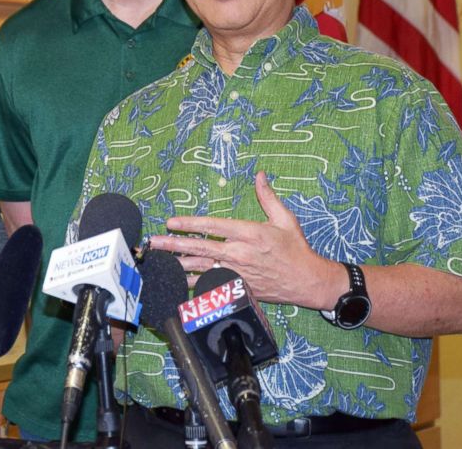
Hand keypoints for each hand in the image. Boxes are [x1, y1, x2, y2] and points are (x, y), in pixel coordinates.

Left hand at [148, 171, 345, 309]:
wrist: (307, 281)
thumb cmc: (296, 249)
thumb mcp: (285, 219)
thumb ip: (268, 197)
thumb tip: (259, 175)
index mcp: (249, 234)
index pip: (213, 226)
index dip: (190, 224)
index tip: (171, 222)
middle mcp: (239, 254)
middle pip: (200, 248)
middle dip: (174, 244)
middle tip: (154, 241)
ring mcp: (237, 273)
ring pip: (201, 268)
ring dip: (178, 264)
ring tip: (159, 262)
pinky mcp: (238, 287)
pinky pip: (211, 285)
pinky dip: (192, 284)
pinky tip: (177, 282)